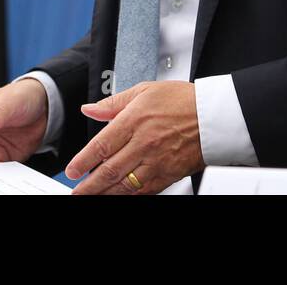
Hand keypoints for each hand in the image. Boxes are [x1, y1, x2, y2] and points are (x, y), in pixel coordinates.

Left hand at [66, 81, 203, 194]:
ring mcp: (157, 162)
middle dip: (88, 185)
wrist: (215, 116)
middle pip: (109, 171)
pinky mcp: (169, 175)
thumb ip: (113, 103)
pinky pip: (144, 190)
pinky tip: (119, 196)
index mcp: (134, 121)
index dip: (82, 161)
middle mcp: (144, 144)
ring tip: (92, 196)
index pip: (101, 146)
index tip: (71, 170)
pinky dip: (128, 196)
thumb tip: (89, 109)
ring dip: (104, 193)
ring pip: (124, 185)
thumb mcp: (144, 91)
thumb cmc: (182, 101)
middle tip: (76, 191)